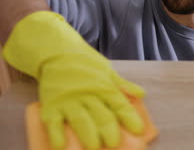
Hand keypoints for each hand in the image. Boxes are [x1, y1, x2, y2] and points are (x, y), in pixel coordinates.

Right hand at [3, 11, 144, 149]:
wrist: (58, 53)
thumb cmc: (87, 65)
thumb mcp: (108, 72)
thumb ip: (123, 85)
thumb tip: (141, 94)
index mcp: (104, 87)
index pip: (119, 104)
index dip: (129, 117)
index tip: (138, 130)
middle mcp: (88, 94)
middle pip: (101, 114)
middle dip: (108, 130)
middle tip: (114, 143)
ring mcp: (69, 100)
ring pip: (80, 119)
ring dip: (87, 134)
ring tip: (93, 147)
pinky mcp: (51, 105)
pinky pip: (53, 121)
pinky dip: (56, 134)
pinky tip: (60, 146)